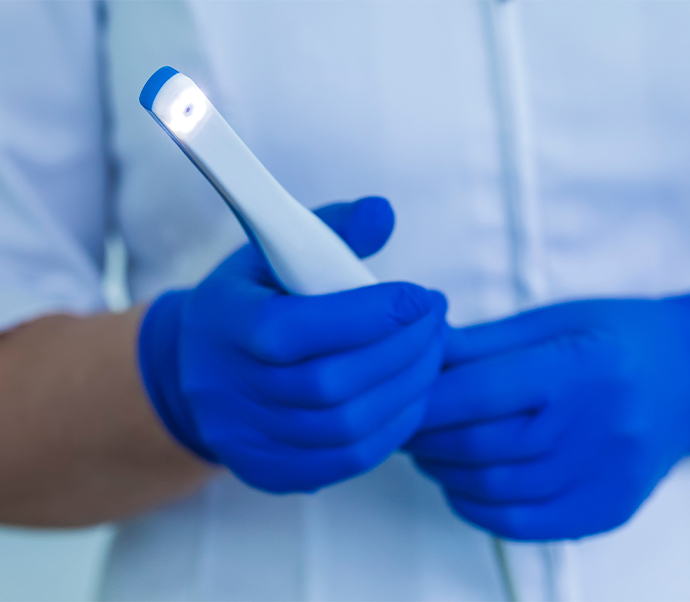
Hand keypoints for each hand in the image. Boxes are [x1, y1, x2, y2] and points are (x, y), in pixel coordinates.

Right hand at [139, 197, 446, 492]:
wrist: (195, 369)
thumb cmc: (249, 302)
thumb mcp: (273, 252)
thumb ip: (331, 229)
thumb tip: (384, 213)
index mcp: (226, 324)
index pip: (297, 329)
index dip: (369, 315)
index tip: (420, 296)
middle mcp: (228, 390)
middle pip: (330, 384)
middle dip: (402, 351)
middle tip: (436, 322)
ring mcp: (247, 439)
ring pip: (346, 428)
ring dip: (406, 390)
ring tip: (432, 355)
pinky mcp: (270, 471)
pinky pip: (347, 460)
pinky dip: (392, 428)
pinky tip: (411, 395)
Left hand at [406, 297, 689, 539]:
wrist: (688, 377)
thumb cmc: (616, 338)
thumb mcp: (550, 321)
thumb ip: (481, 343)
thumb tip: (421, 352)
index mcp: (578, 367)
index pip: (477, 393)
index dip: (424, 400)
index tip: (400, 397)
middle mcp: (595, 426)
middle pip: (479, 445)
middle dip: (424, 437)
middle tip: (404, 424)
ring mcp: (604, 476)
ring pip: (493, 489)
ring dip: (443, 471)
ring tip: (427, 450)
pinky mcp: (606, 510)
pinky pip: (523, 524)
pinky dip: (476, 508)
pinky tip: (461, 484)